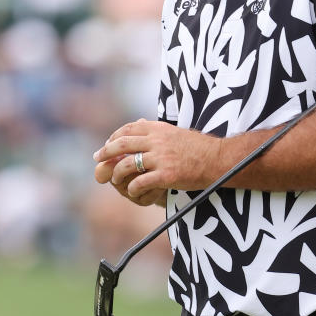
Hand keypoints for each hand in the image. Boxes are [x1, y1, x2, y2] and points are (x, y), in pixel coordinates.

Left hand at [93, 119, 223, 200]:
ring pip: (127, 164)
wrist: (218, 159)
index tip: (107, 144)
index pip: (128, 129)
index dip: (114, 137)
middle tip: (98, 159)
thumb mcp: (176, 132)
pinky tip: (132, 191)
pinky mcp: (166, 175)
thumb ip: (157, 131)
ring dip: (116, 173)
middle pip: (122, 144)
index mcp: (158, 129)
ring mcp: (161, 158)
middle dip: (106, 152)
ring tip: (114, 179)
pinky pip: (141, 182)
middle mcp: (157, 141)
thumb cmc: (199, 148)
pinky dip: (132, 188)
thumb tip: (141, 124)